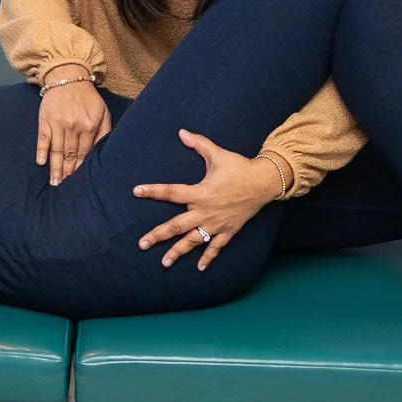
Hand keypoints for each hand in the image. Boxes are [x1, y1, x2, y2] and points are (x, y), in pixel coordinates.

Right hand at [38, 76, 109, 185]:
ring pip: (57, 151)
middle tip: (65, 189)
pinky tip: (41, 163)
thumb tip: (102, 152)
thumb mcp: (103, 112)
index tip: (80, 184)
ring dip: (56, 168)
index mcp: (89, 126)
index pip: (85, 153)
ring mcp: (58, 124)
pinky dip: (42, 151)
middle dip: (68, 174)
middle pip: (70, 155)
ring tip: (55, 183)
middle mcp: (73, 127)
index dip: (82, 169)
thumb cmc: (87, 97)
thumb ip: (104, 132)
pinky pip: (43, 139)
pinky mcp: (45, 120)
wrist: (67, 76)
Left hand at [133, 131, 280, 270]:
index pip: (171, 192)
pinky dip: (208, 258)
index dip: (153, 191)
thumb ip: (199, 144)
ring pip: (193, 241)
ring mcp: (216, 224)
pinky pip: (216, 247)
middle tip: (142, 244)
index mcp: (200, 193)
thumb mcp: (218, 154)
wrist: (264, 182)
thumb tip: (182, 132)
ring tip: (164, 262)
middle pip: (176, 226)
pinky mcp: (228, 230)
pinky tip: (200, 268)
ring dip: (178, 252)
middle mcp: (205, 211)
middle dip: (158, 235)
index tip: (136, 191)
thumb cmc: (239, 167)